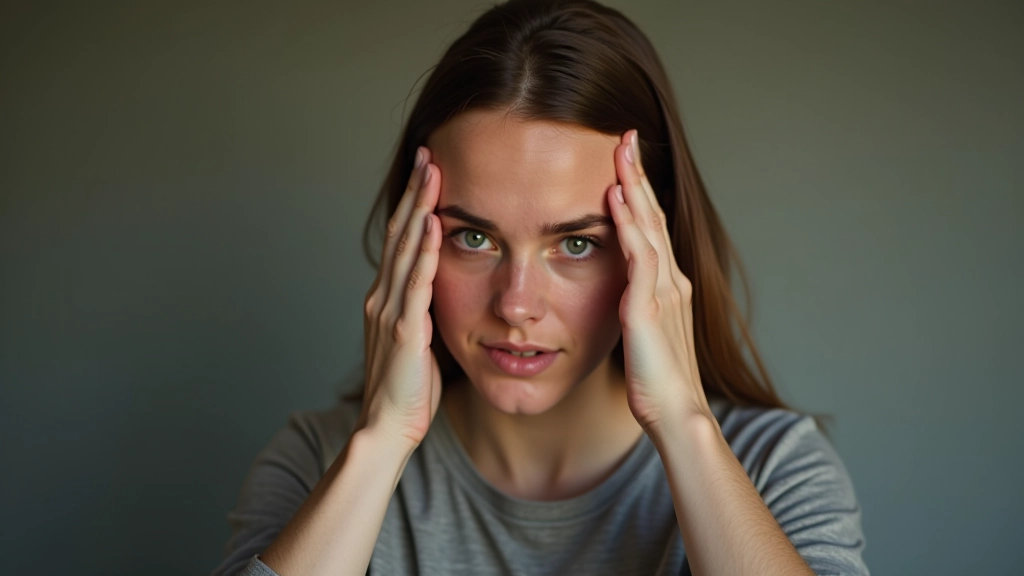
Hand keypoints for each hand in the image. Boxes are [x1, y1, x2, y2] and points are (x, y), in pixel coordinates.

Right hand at [360, 146, 442, 446]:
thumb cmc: (407, 390)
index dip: (414, 204)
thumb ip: (423, 311)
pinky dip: (423, 251)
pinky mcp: (404, 330)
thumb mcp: (418, 341)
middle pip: (400, 232)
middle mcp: (383, 297)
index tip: (428, 171)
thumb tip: (442, 290)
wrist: (387, 428)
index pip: (402, 240)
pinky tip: (432, 223)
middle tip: (429, 152)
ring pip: (405, 248)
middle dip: (415, 191)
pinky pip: (416, 283)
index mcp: (387, 298)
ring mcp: (390, 311)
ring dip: (419, 207)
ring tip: (431, 171)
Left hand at [607, 130, 712, 433]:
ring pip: (648, 226)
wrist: (677, 413)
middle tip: (626, 136)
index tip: (625, 162)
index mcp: (668, 286)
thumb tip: (624, 294)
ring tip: (620, 151)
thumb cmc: (658, 382)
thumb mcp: (645, 335)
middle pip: (653, 216)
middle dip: (637, 174)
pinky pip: (637, 256)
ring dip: (633, 186)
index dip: (639, 194)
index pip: (652, 228)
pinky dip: (627, 224)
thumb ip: (638, 308)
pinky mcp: (648, 307)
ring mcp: (662, 291)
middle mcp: (670, 280)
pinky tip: (613, 198)